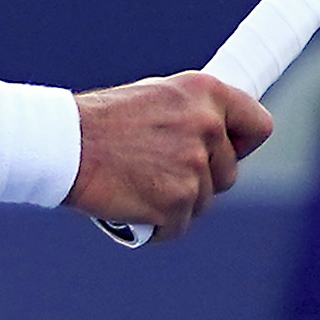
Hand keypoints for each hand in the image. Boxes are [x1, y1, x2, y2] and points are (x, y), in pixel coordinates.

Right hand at [67, 72, 274, 235]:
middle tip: (158, 175)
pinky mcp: (176, 202)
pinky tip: (132, 211)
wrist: (61, 144)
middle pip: (227, 175)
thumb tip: (214, 136)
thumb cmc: (97, 122)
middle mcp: (207, 126)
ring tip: (137, 188)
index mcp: (206, 93)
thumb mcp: (155, 98)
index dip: (241, 145)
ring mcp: (194, 167)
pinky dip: (156, 226)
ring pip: (202, 203)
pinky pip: (177, 227)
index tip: (224, 153)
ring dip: (175, 205)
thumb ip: (191, 114)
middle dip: (199, 182)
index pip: (258, 127)